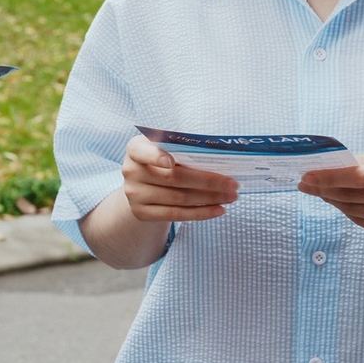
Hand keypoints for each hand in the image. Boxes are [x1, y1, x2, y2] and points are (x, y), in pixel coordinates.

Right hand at [119, 133, 238, 221]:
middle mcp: (131, 171)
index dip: (156, 156)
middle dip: (207, 181)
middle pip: (173, 178)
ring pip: (178, 198)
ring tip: (231, 197)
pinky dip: (200, 213)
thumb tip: (219, 157)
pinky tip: (218, 209)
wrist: (142, 185)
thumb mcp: (164, 148)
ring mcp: (134, 194)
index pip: (142, 151)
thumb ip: (181, 149)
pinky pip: (176, 215)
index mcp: (135, 149)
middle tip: (232, 184)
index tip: (172, 162)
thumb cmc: (161, 161)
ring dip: (209, 198)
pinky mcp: (141, 213)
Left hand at [299, 153, 363, 240]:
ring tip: (321, 191)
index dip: (330, 177)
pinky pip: (363, 222)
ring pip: (354, 211)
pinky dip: (348, 211)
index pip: (360, 176)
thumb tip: (324, 167)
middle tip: (306, 183)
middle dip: (324, 189)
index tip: (307, 175)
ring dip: (333, 201)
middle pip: (353, 196)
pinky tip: (341, 202)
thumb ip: (361, 162)